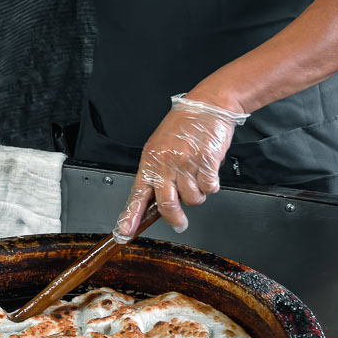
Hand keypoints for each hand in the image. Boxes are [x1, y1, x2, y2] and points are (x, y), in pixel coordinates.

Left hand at [113, 95, 247, 240]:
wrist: (208, 104)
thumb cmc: (185, 124)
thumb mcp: (161, 145)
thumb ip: (158, 171)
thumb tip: (158, 199)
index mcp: (151, 159)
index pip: (137, 193)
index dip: (130, 216)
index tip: (124, 233)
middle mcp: (166, 163)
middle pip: (167, 205)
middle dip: (175, 218)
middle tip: (180, 223)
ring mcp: (186, 163)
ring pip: (193, 198)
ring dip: (199, 192)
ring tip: (198, 174)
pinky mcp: (206, 162)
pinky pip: (210, 187)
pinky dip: (212, 183)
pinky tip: (209, 168)